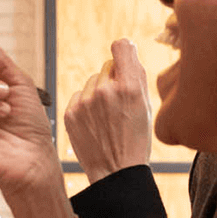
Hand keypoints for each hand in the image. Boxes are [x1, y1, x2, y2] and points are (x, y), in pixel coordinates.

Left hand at [65, 38, 151, 182]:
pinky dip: (85, 105)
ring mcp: (84, 102)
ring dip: (98, 92)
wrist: (115, 171)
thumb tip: (127, 46)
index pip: (121, 46)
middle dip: (113, 79)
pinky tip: (94, 123)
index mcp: (129, 87)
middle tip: (119, 102)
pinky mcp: (70, 112)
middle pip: (106, 67)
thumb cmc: (136, 138)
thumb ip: (136, 75)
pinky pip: (78, 96)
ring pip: (91, 82)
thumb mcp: (146, 106)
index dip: (123, 50)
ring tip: (107, 116)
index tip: (124, 56)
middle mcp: (105, 90)